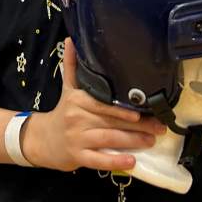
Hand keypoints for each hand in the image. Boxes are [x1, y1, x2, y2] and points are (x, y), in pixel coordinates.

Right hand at [21, 37, 165, 171]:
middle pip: (111, 122)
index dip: (124, 109)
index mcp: (78, 100)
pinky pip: (99, 160)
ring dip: (132, 141)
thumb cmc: (62, 113)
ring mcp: (77, 139)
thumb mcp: (67, 88)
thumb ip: (73, 65)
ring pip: (108, 140)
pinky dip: (116, 162)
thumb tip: (72, 39)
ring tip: (151, 141)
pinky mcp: (78, 156)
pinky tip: (132, 162)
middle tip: (159, 127)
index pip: (104, 104)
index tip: (144, 110)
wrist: (42, 139)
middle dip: (138, 126)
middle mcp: (77, 118)